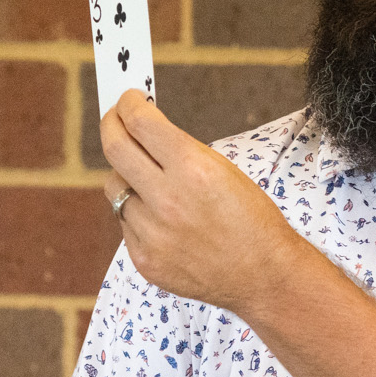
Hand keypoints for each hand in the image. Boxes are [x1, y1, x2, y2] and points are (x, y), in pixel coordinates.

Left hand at [100, 90, 303, 315]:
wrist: (264, 276)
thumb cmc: (252, 220)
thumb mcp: (225, 171)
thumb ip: (181, 151)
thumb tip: (145, 130)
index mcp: (193, 169)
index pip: (140, 123)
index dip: (129, 104)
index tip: (129, 100)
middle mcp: (167, 200)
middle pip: (114, 149)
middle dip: (111, 125)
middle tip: (115, 120)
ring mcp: (152, 234)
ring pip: (115, 189)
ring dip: (127, 177)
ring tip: (149, 181)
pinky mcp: (145, 260)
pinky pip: (125, 224)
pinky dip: (138, 215)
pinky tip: (164, 220)